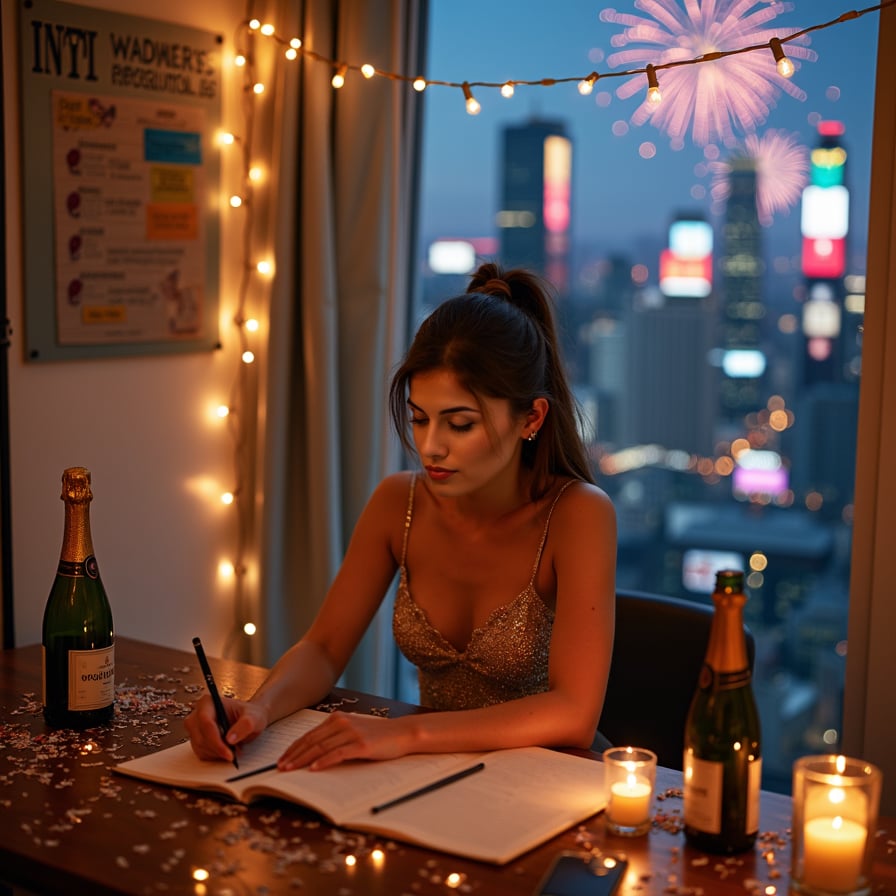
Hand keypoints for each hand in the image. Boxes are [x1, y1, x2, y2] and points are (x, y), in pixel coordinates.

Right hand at [184, 694, 268, 761]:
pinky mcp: (197, 740)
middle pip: (201, 737)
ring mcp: (195, 728)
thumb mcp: (254, 717)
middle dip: (218, 749)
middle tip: (235, 753)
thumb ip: (245, 725)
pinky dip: (215, 756)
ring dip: (217, 753)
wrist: (250, 720)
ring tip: (234, 748)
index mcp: (208, 702)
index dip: (216, 741)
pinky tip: (227, 750)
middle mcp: (197, 714)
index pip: (206, 723)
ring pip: (200, 747)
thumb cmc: (251, 714)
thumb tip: (230, 739)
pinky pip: (202, 753)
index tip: (229, 754)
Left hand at [277, 711, 411, 770]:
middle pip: (311, 741)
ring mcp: (351, 733)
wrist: (403, 733)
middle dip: (293, 755)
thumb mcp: (354, 731)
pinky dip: (324, 761)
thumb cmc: (378, 735)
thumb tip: (314, 753)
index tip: (282, 758)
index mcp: (338, 719)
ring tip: (290, 770)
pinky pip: (337, 754)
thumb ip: (336, 737)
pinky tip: (314, 769)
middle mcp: (342, 723)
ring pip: (321, 748)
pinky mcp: (361, 744)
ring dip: (303, 760)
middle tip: (280, 767)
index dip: (294, 747)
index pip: (309, 735)